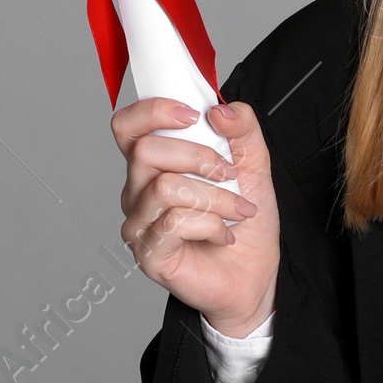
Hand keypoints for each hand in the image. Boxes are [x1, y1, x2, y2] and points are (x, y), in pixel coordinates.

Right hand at [112, 98, 279, 338]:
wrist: (255, 272)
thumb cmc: (245, 217)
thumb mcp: (253, 162)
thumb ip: (242, 128)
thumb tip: (221, 110)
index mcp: (153, 164)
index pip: (127, 126)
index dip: (152, 111)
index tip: (193, 114)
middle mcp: (137, 192)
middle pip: (145, 152)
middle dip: (197, 156)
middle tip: (229, 173)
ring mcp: (139, 224)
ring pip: (164, 188)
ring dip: (214, 196)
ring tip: (237, 210)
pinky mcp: (148, 254)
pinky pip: (173, 224)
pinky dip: (210, 224)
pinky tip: (223, 234)